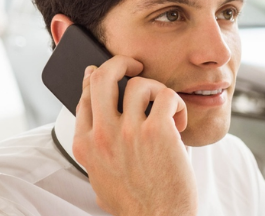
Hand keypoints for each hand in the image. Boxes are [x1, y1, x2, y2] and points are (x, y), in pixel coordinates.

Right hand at [72, 56, 195, 215]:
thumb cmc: (135, 202)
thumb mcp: (100, 176)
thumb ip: (96, 149)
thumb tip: (92, 123)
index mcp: (84, 145)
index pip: (85, 95)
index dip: (97, 77)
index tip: (107, 71)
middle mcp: (102, 134)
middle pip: (103, 76)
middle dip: (120, 63)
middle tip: (136, 64)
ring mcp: (129, 131)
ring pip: (139, 83)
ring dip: (157, 90)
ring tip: (166, 110)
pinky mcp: (157, 131)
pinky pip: (167, 96)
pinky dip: (177, 105)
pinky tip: (179, 123)